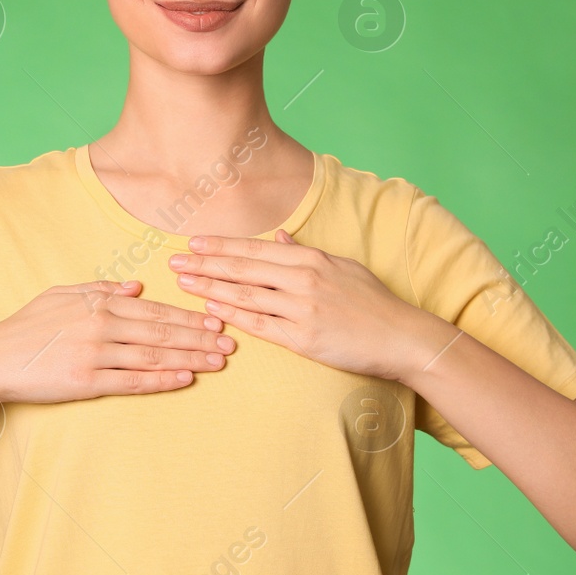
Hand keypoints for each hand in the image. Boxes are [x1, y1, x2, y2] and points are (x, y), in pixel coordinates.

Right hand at [0, 280, 235, 405]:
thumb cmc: (26, 327)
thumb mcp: (61, 295)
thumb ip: (100, 288)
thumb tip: (136, 287)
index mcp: (98, 302)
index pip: (154, 310)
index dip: (188, 316)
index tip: (216, 320)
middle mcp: (101, 325)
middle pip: (161, 331)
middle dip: (199, 337)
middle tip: (231, 343)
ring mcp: (95, 354)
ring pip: (153, 355)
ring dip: (189, 358)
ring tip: (217, 362)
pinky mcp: (87, 381)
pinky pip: (133, 381)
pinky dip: (161, 379)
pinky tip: (185, 378)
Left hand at [167, 230, 431, 381]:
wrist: (401, 337)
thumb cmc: (372, 302)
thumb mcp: (342, 266)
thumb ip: (305, 251)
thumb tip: (278, 236)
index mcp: (312, 259)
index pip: (256, 250)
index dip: (222, 246)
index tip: (194, 242)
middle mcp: (304, 279)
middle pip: (244, 269)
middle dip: (205, 263)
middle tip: (174, 260)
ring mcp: (303, 309)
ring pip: (247, 295)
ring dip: (211, 287)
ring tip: (183, 282)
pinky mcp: (305, 338)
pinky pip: (261, 325)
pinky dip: (234, 315)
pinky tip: (212, 308)